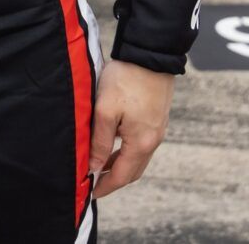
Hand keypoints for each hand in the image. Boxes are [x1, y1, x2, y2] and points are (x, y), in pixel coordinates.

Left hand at [88, 58, 174, 197]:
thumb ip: (100, 142)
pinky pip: (142, 144)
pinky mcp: (157, 118)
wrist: (150, 54)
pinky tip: (114, 144)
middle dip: (114, 179)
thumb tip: (95, 168)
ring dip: (120, 165)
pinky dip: (128, 151)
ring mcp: (157, 129)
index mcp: (141, 143)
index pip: (122, 175)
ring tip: (100, 165)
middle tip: (95, 184)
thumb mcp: (105, 111)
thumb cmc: (126, 80)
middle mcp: (153, 140)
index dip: (106, 187)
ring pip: (138, 158)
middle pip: (133, 170)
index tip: (91, 194)